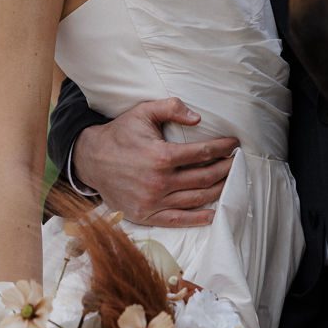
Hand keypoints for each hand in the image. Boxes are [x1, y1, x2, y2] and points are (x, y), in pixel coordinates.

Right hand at [72, 99, 237, 226]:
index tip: (234, 144)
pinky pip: (178, 220)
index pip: (202, 153)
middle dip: (225, 168)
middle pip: (204, 177)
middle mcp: (159, 181)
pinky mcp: (147, 214)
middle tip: (237, 162)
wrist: (91, 160)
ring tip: (230, 181)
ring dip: (218, 190)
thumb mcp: (142, 112)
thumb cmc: (120, 134)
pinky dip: (198, 219)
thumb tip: (197, 117)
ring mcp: (154, 200)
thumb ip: (170, 108)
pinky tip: (214, 213)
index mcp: (161, 156)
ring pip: (196, 198)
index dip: (222, 147)